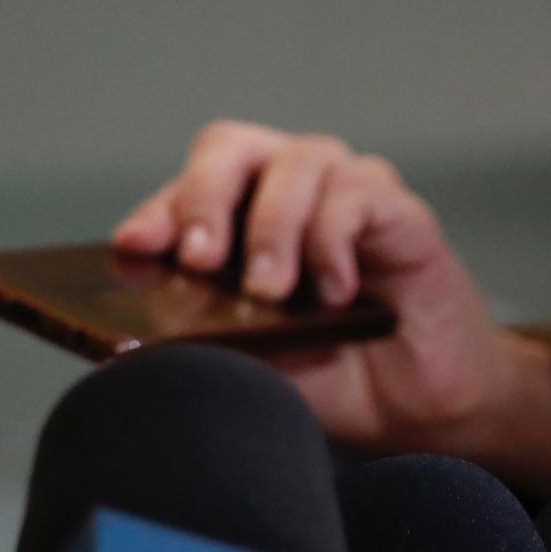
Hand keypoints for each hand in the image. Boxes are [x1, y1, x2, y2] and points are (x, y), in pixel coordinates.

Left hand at [115, 119, 550, 492]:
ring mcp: (346, 189)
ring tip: (270, 292)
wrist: (414, 403)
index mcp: (237, 212)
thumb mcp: (250, 357)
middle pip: (230, 147)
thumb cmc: (326, 367)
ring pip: (296, 163)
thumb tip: (146, 325)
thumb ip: (203, 329)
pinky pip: (357, 195)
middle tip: (200, 260)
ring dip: (273, 227)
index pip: (183, 188)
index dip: (156, 212)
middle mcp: (287, 185)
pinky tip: (334, 291)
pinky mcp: (399, 211)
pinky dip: (333, 239)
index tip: (135, 248)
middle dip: (204, 197)